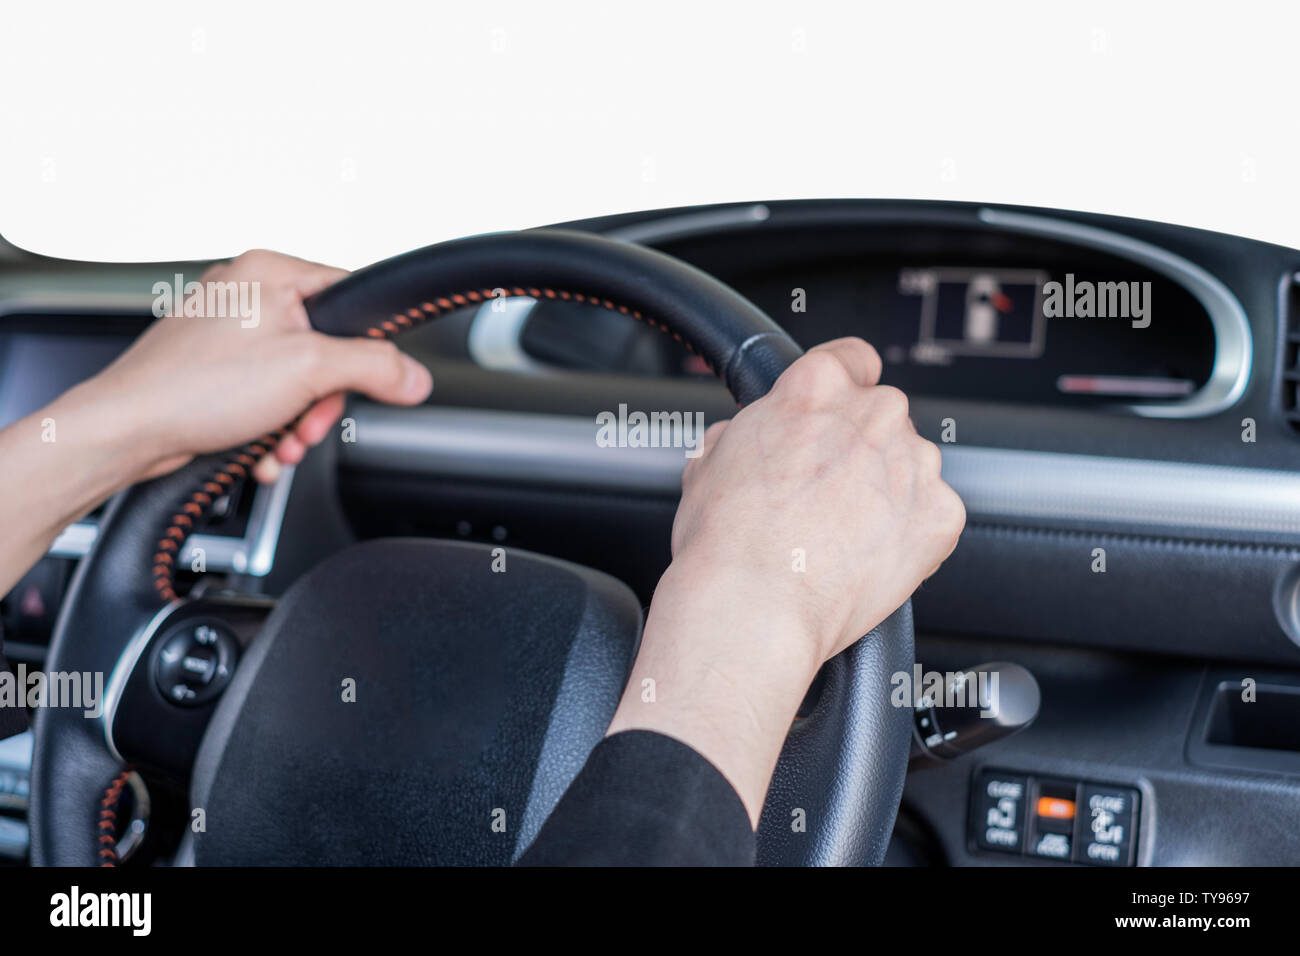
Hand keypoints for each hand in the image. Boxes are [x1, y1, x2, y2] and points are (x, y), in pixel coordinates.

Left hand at [0, 250, 431, 597]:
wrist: (128, 431)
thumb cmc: (192, 388)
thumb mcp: (308, 371)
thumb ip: (374, 368)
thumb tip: (414, 376)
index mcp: (268, 272)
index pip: (351, 294)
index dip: (368, 343)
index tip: (374, 376)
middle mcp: (245, 294)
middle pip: (326, 349)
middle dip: (322, 400)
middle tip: (308, 422)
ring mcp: (226, 334)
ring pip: (296, 380)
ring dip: (297, 423)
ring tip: (278, 442)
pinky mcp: (213, 370)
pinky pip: (266, 396)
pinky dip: (269, 428)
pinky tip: (259, 447)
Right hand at [671, 336, 964, 664]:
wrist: (755, 607)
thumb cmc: (725, 542)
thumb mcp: (709, 462)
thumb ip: (745, 431)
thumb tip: (747, 436)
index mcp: (817, 386)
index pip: (853, 358)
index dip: (843, 386)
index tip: (840, 411)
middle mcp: (874, 413)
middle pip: (883, 416)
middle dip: (861, 449)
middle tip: (824, 495)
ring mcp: (914, 463)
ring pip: (910, 466)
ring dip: (887, 491)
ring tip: (842, 537)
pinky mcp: (940, 515)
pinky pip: (931, 516)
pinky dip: (909, 535)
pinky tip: (868, 558)